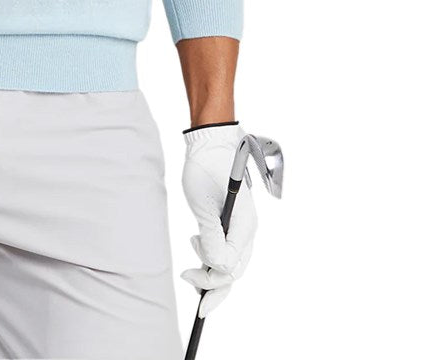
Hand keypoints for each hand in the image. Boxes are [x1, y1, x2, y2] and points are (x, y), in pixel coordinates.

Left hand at [180, 122, 256, 318]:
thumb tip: (215, 267)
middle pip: (235, 270)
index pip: (232, 265)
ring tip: (191, 273)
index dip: (212, 278)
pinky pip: (225, 249)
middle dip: (214, 285)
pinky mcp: (229, 222)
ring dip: (213, 273)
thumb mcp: (203, 205)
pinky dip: (213, 259)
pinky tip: (199, 256)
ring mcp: (239, 226)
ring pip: (231, 262)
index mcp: (245, 226)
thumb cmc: (206, 170)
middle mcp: (246, 230)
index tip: (189, 277)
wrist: (209, 145)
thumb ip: (212, 237)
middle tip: (192, 291)